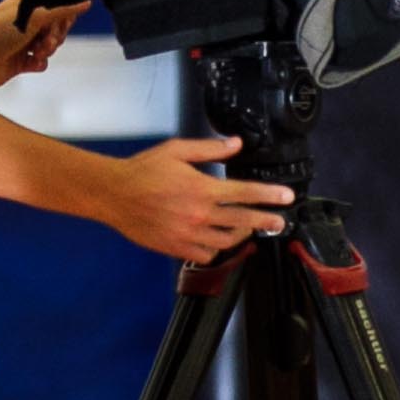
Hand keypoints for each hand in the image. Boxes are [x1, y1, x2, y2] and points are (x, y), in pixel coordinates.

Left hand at [0, 0, 87, 88]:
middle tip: (46, 39)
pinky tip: (31, 61)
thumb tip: (84, 2)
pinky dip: (39, 63)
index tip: (61, 23)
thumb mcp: (35, 16)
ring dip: (47, 50)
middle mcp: (24, 22)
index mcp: (25, 6)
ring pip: (50, 46)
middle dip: (55, 36)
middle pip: (55, 29)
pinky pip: (41, 62)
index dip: (62, 18)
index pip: (55, 8)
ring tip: (36, 51)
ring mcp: (22, 42)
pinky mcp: (21, 60)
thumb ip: (62, 9)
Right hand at [104, 136, 294, 261]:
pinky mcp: (176, 248)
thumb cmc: (143, 170)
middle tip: (281, 221)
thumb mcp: (176, 151)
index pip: (245, 193)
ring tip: (250, 229)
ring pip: (227, 241)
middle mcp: (199, 214)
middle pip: (243, 221)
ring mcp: (188, 234)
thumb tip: (236, 144)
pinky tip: (219, 241)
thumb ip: (209, 149)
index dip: (269, 195)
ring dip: (242, 235)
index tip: (286, 198)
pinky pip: (206, 255)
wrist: (113, 194)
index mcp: (202, 189)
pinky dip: (216, 249)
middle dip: (266, 221)